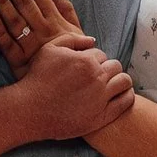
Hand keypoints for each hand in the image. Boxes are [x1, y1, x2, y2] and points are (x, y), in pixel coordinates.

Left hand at [0, 0, 84, 75]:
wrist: (75, 90)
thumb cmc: (75, 60)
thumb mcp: (77, 34)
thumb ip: (68, 11)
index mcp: (55, 22)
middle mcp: (43, 31)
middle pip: (24, 1)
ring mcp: (31, 46)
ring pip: (15, 19)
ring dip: (2, 0)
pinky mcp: (20, 63)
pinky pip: (8, 45)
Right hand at [14, 23, 133, 141]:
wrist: (29, 109)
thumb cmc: (37, 78)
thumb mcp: (49, 49)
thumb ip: (72, 40)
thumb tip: (93, 40)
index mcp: (86, 60)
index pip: (101, 54)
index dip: (93, 60)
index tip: (86, 68)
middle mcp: (96, 78)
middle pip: (115, 66)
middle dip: (107, 68)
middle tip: (97, 77)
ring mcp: (101, 98)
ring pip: (124, 81)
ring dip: (120, 80)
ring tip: (112, 84)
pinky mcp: (102, 116)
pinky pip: (126, 101)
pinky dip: (127, 95)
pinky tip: (121, 95)